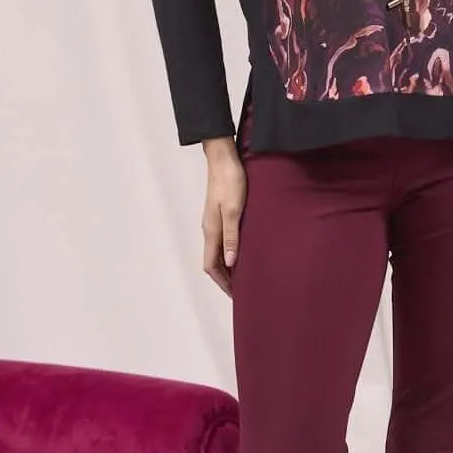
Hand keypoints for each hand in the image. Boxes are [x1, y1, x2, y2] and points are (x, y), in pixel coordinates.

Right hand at [201, 137, 245, 296]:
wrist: (223, 158)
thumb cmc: (230, 181)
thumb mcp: (234, 211)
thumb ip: (232, 237)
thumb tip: (231, 263)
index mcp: (211, 230)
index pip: (211, 265)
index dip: (221, 282)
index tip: (234, 294)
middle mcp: (209, 228)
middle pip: (213, 261)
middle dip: (224, 277)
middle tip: (241, 289)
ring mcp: (213, 221)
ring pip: (217, 251)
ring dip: (227, 265)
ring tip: (243, 274)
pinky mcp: (220, 213)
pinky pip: (222, 240)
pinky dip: (230, 251)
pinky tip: (242, 251)